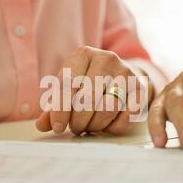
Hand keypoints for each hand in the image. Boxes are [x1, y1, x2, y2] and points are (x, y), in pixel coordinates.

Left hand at [36, 46, 152, 134]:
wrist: (124, 74)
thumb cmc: (90, 82)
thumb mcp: (70, 87)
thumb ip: (55, 106)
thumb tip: (42, 125)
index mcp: (83, 54)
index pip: (68, 83)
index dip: (60, 109)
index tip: (57, 127)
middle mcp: (106, 59)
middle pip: (87, 99)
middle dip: (77, 121)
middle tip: (74, 128)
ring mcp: (126, 73)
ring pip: (106, 110)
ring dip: (93, 126)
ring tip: (88, 128)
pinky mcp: (140, 89)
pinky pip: (125, 118)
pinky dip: (112, 128)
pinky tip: (105, 126)